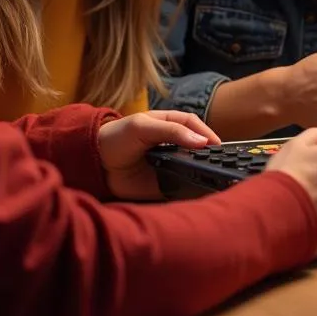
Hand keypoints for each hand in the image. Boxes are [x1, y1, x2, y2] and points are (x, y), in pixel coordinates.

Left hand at [98, 110, 218, 199]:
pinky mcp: (165, 185)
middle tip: (222, 163)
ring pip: (194, 168)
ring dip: (204, 172)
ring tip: (216, 178)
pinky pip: (183, 187)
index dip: (207, 133)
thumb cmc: (116, 137)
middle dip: (211, 154)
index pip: (195, 126)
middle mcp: (174, 145)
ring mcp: (171, 165)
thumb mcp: (142, 127)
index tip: (217, 146)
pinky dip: (192, 189)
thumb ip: (171, 131)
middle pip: (199, 148)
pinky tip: (200, 191)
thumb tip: (201, 141)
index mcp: (170, 124)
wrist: (94, 164)